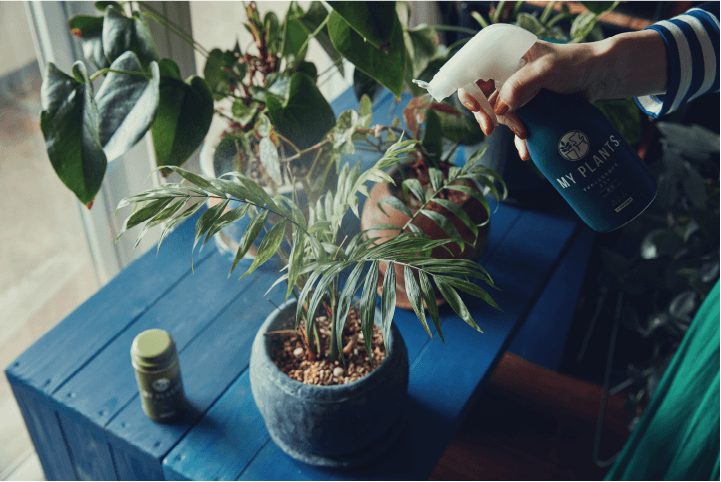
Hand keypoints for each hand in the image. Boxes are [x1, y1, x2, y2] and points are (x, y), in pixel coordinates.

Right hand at [459, 39, 602, 160]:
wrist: (601, 76)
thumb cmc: (576, 63)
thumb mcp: (547, 69)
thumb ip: (521, 84)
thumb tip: (499, 108)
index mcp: (505, 57)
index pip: (475, 74)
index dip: (470, 92)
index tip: (477, 109)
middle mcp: (508, 74)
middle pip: (484, 98)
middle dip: (487, 115)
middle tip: (489, 129)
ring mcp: (518, 93)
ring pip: (500, 114)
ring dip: (508, 127)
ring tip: (525, 133)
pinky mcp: (530, 109)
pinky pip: (517, 127)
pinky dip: (519, 141)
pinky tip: (525, 153)